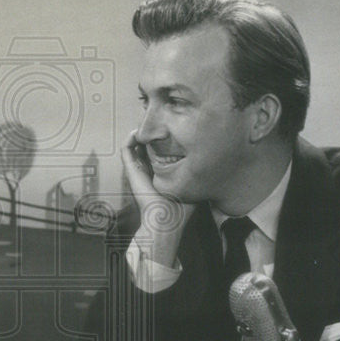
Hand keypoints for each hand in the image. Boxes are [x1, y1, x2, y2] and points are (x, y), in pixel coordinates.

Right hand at [121, 130, 193, 268]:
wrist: (165, 219)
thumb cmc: (181, 209)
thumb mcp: (194, 186)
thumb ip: (199, 175)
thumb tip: (213, 162)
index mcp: (161, 174)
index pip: (159, 152)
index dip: (164, 140)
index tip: (174, 129)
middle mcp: (148, 170)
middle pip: (146, 145)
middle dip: (152, 133)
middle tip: (160, 121)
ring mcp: (138, 169)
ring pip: (135, 145)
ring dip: (140, 133)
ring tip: (149, 123)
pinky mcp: (131, 170)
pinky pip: (126, 149)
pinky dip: (130, 138)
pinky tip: (139, 132)